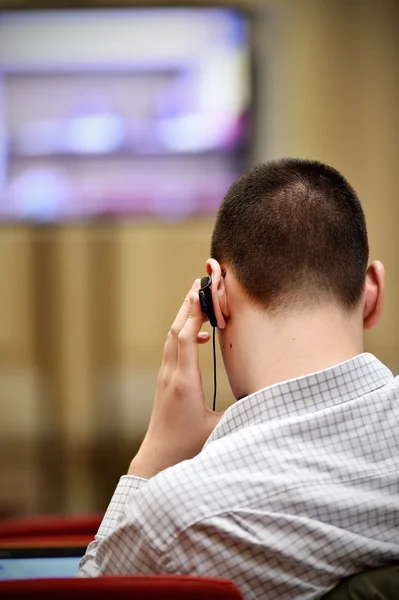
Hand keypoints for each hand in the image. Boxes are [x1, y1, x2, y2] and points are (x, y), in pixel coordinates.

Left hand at [128, 280, 223, 478]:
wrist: (156, 461)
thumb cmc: (187, 447)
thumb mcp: (219, 430)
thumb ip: (242, 411)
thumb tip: (268, 396)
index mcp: (185, 382)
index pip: (186, 337)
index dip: (195, 313)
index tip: (203, 292)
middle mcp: (171, 375)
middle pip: (176, 330)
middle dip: (188, 306)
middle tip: (199, 283)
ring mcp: (165, 378)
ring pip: (172, 338)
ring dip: (184, 318)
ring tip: (198, 301)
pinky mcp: (165, 383)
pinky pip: (172, 349)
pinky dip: (183, 334)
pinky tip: (199, 337)